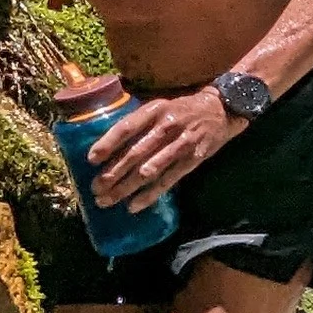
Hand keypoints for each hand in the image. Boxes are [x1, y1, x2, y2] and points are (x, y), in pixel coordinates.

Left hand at [89, 87, 245, 207]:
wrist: (221, 110)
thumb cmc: (181, 110)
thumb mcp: (160, 106)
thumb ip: (138, 122)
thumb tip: (107, 144)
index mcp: (155, 110)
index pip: (127, 127)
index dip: (108, 143)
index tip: (91, 159)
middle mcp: (167, 125)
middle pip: (136, 152)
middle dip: (113, 173)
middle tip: (95, 189)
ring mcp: (181, 144)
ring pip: (149, 170)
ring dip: (126, 187)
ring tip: (108, 200)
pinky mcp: (193, 160)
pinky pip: (168, 180)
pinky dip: (150, 194)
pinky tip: (134, 206)